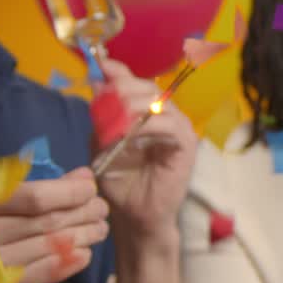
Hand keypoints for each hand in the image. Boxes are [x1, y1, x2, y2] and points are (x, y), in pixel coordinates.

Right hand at [0, 168, 107, 282]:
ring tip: (99, 228)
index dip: (70, 192)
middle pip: (47, 222)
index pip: (35, 196)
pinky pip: (46, 273)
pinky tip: (85, 252)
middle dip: (83, 213)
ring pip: (51, 246)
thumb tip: (84, 176)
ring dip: (84, 236)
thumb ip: (40, 187)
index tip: (91, 188)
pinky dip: (71, 261)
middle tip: (102, 209)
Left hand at [95, 60, 198, 255]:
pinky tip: (129, 137)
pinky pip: (167, 125)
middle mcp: (166, 114)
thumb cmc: (120, 181)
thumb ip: (102, 112)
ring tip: (112, 127)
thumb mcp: (103, 141)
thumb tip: (96, 78)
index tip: (100, 66)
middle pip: (146, 86)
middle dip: (121, 91)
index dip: (118, 72)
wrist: (134, 215)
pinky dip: (146, 127)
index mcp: (146, 112)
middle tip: (103, 105)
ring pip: (156, 102)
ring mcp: (179, 127)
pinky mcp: (186, 144)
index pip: (135, 82)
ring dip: (130, 110)